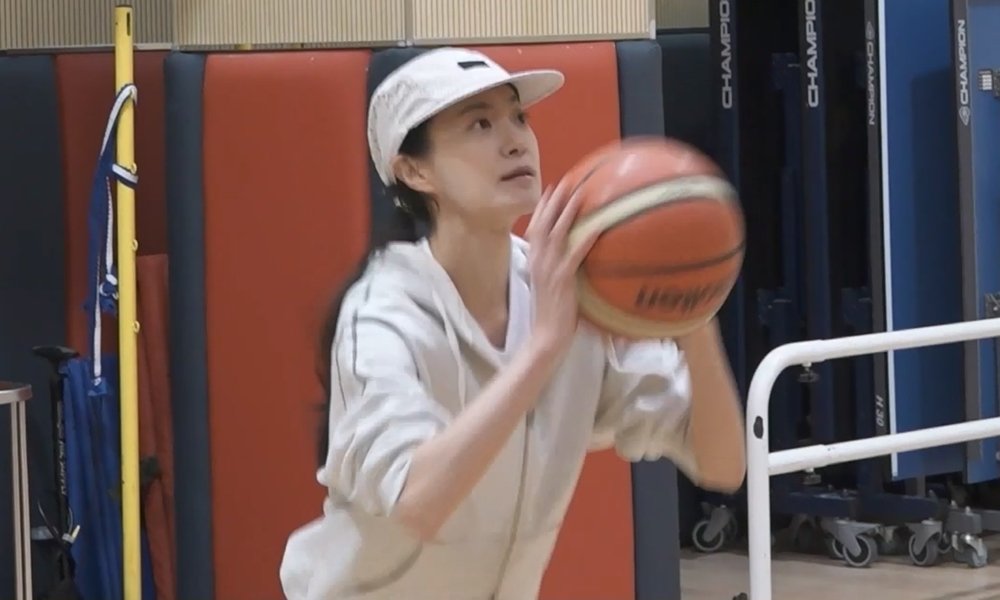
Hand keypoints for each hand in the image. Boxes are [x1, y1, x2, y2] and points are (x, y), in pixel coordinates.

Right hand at [523, 179, 599, 356]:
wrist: (546, 336)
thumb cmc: (552, 314)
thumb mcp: (549, 285)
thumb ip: (554, 268)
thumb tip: (568, 255)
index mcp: (533, 262)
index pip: (535, 228)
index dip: (543, 208)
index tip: (551, 190)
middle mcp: (537, 261)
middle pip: (543, 223)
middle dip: (554, 201)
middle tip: (565, 181)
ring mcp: (548, 269)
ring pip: (557, 232)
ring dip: (568, 211)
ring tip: (579, 192)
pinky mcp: (562, 279)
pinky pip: (575, 253)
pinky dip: (586, 237)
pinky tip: (597, 225)